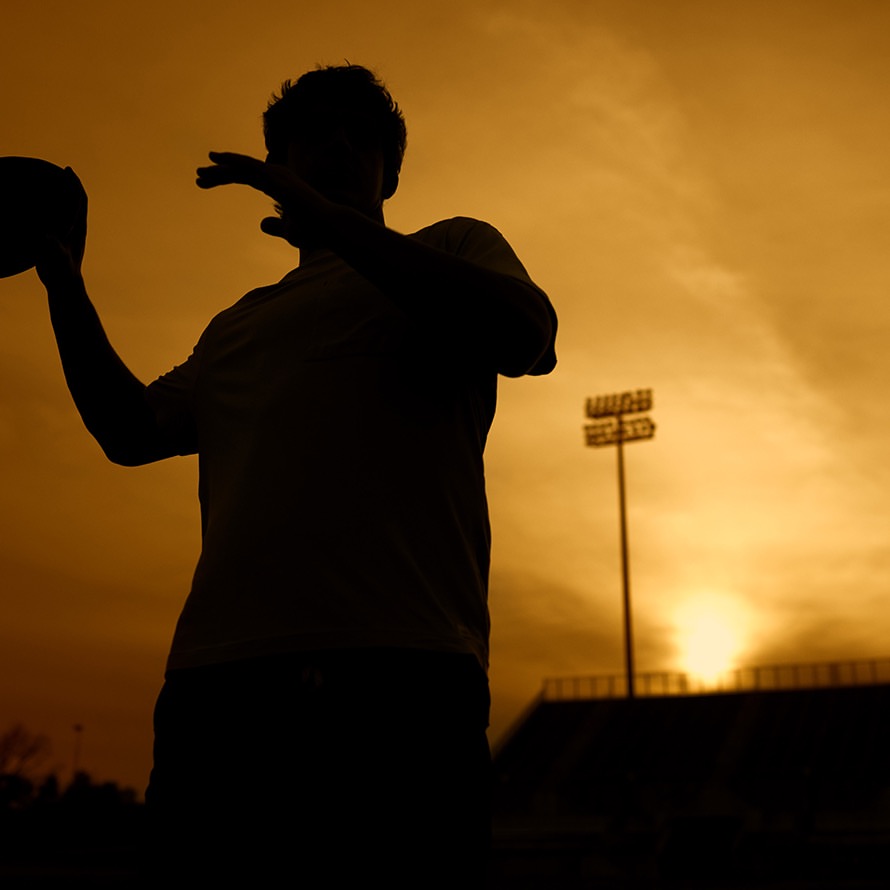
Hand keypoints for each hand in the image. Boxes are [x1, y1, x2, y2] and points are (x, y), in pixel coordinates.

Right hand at [36, 168, 86, 290]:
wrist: (65, 286)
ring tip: (52, 187)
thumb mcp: (55, 256)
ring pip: (69, 212)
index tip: (68, 170)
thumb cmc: (61, 271)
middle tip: (63, 172)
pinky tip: (39, 211)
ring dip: (63, 198)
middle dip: (70, 187)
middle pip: (77, 203)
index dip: (74, 183)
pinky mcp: (62, 243)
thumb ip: (51, 246)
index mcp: (78, 228)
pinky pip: (58, 222)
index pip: (79, 200)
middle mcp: (76, 229)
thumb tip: (45, 237)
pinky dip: (52, 212)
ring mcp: (70, 236)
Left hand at [196, 152, 329, 247]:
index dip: (224, 178)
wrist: (327, 226)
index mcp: (276, 185)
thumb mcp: (288, 232)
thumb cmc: (312, 230)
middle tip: (198, 177)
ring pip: (242, 167)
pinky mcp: (277, 177)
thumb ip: (275, 226)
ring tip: (201, 171)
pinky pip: (250, 166)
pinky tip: (217, 160)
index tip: (204, 182)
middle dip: (218, 173)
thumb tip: (262, 224)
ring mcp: (277, 174)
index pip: (245, 178)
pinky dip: (233, 162)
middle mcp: (276, 175)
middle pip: (241, 170)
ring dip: (221, 168)